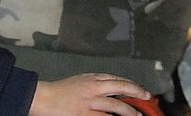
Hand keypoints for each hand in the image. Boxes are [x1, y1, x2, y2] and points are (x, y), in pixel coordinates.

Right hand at [30, 73, 151, 115]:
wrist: (44, 98)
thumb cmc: (62, 90)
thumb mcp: (82, 80)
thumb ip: (97, 82)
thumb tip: (113, 87)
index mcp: (93, 78)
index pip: (118, 79)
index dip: (132, 85)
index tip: (142, 91)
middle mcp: (93, 87)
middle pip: (120, 88)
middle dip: (136, 93)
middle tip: (146, 98)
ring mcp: (89, 102)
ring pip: (115, 105)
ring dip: (128, 111)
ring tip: (136, 115)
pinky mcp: (83, 114)